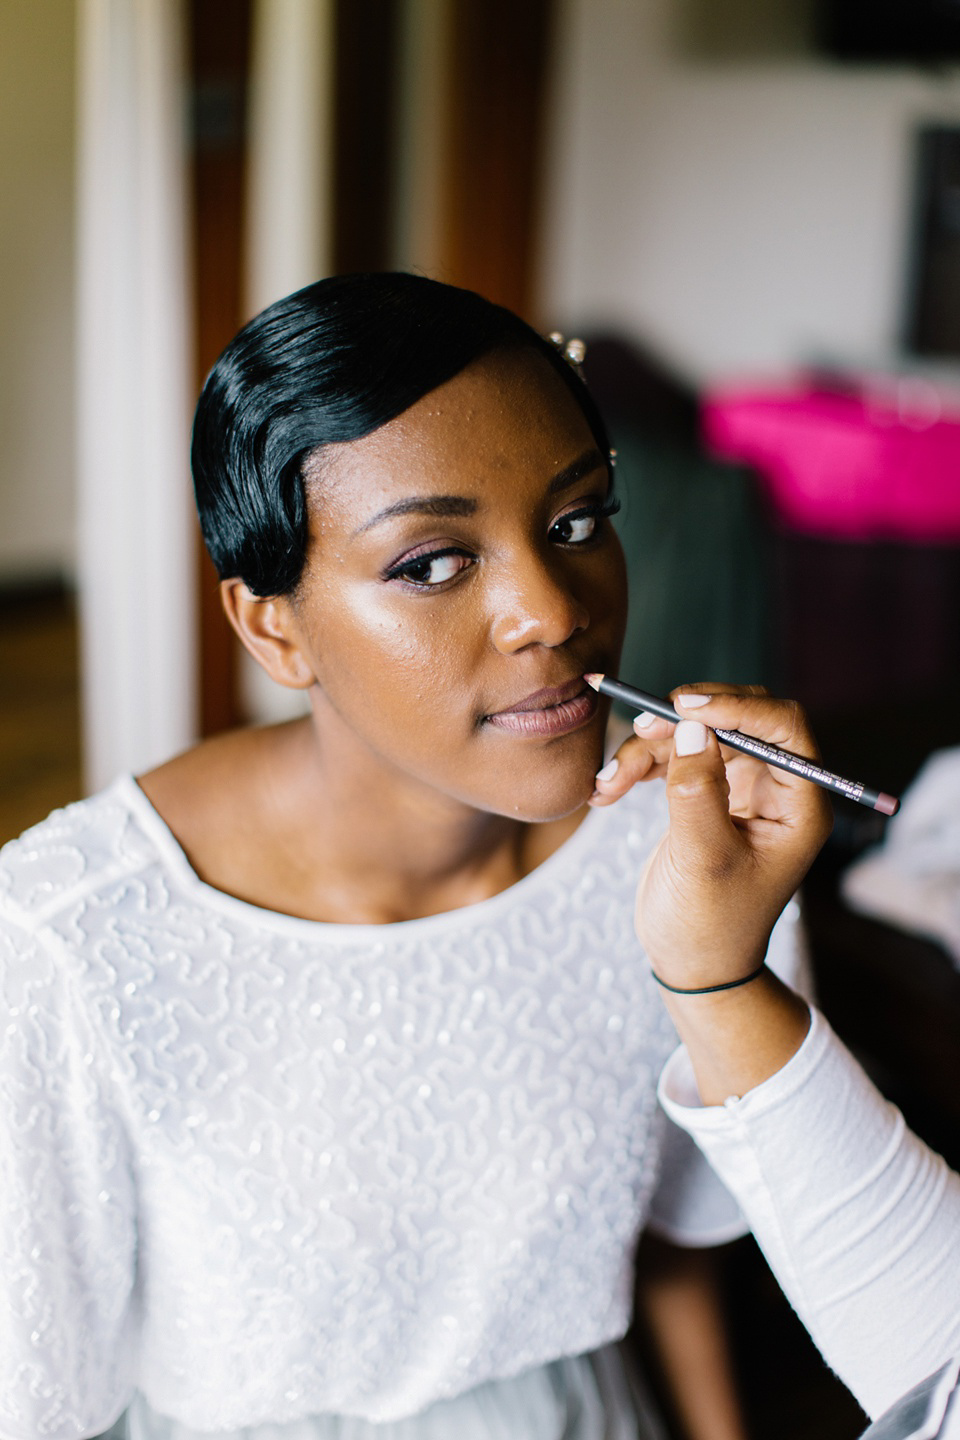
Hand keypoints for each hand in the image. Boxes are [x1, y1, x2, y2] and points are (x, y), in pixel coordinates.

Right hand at [590, 685, 832, 989]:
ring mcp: (738, 789)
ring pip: (695, 736)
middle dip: (685, 721)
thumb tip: (692, 729)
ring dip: (648, 750)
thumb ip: (698, 792)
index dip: (736, 706)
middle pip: (735, 720)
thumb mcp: (703, 860)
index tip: (686, 707)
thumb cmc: (711, 924)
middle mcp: (775, 788)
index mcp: (798, 803)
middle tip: (643, 725)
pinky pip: (673, 758)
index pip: (782, 727)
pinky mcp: (705, 795)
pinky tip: (606, 791)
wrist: (692, 965)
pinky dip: (638, 768)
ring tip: (609, 782)